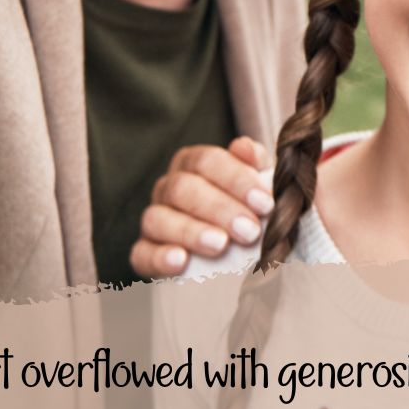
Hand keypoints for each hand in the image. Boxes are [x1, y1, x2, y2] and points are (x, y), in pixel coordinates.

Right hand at [130, 136, 274, 276]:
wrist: (230, 247)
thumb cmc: (247, 207)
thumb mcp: (257, 183)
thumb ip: (255, 164)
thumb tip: (244, 147)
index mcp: (193, 163)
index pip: (208, 160)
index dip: (237, 179)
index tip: (265, 203)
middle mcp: (168, 187)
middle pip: (184, 188)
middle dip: (219, 209)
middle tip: (249, 231)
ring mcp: (154, 219)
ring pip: (159, 219)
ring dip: (191, 232)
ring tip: (220, 245)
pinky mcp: (143, 253)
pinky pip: (143, 253)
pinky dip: (160, 257)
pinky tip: (181, 261)